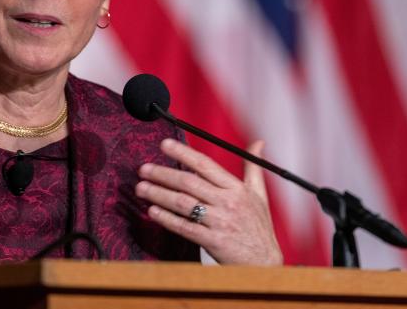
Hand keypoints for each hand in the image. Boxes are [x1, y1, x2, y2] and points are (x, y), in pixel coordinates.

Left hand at [135, 138, 281, 264]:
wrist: (264, 262)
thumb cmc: (259, 227)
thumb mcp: (259, 195)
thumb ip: (253, 168)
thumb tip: (258, 143)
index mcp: (236, 189)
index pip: (205, 165)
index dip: (183, 153)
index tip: (165, 145)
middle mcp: (228, 202)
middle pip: (189, 183)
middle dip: (163, 174)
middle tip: (144, 169)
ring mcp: (220, 222)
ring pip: (183, 203)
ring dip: (159, 194)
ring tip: (141, 188)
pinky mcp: (213, 241)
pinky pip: (184, 227)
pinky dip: (166, 218)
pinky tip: (152, 211)